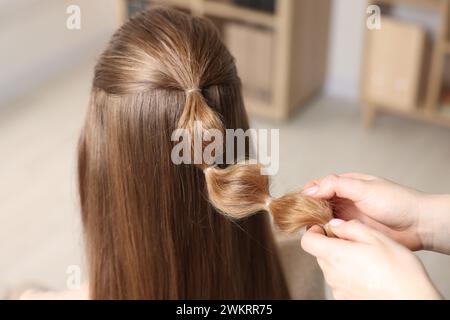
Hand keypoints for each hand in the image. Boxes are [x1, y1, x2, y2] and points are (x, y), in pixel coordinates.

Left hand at [301, 219, 441, 299]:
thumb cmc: (399, 271)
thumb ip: (351, 227)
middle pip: (320, 254)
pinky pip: (341, 282)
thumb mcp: (377, 237)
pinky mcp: (345, 299)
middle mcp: (331, 274)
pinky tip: (370, 275)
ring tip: (367, 260)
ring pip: (332, 268)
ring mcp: (338, 289)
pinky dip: (350, 276)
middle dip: (332, 245)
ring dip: (342, 261)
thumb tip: (335, 225)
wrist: (412, 301)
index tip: (326, 228)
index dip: (314, 231)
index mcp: (335, 255)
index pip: (307, 241)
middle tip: (355, 242)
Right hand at [302, 173, 427, 250]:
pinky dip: (326, 235)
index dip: (308, 193)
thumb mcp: (364, 188)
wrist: (418, 225)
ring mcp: (348, 217)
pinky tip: (324, 237)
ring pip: (323, 219)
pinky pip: (333, 234)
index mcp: (346, 185)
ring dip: (316, 223)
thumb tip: (311, 189)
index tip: (300, 202)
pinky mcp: (353, 233)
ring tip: (313, 228)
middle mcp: (345, 200)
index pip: (319, 186)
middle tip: (303, 218)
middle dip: (308, 210)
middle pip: (318, 203)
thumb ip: (336, 185)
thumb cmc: (397, 201)